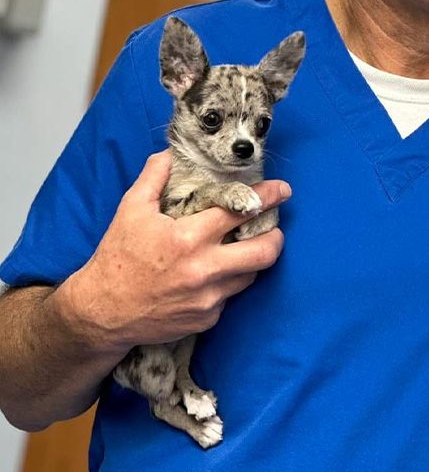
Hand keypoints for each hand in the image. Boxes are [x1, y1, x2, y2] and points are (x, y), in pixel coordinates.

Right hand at [55, 151, 289, 353]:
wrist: (103, 313)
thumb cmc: (117, 257)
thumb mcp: (131, 210)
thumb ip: (154, 177)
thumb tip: (170, 153)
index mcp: (189, 237)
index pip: (240, 210)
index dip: (267, 197)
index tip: (283, 189)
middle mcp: (205, 269)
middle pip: (264, 252)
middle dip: (276, 236)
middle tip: (273, 226)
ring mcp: (208, 298)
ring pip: (251, 275)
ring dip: (252, 260)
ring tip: (243, 248)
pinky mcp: (207, 319)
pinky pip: (229, 297)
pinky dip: (226, 283)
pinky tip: (212, 275)